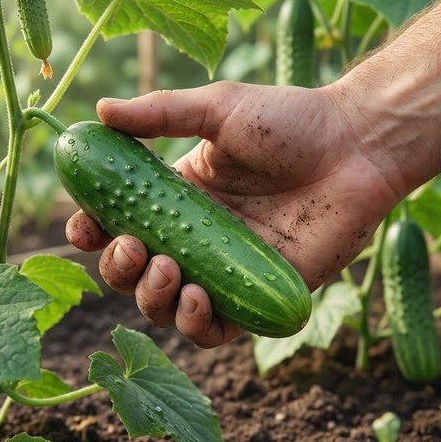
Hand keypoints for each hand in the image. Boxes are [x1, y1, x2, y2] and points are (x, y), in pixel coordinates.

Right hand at [66, 81, 401, 346]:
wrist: (357, 147)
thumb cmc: (292, 122)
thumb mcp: (218, 109)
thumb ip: (158, 113)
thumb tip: (98, 111)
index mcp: (178, 197)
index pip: (120, 222)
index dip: (94, 230)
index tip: (83, 223)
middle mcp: (195, 240)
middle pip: (134, 273)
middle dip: (119, 268)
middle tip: (134, 247)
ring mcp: (225, 273)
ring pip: (166, 306)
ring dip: (151, 298)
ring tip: (166, 269)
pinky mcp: (258, 300)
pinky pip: (215, 332)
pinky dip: (194, 326)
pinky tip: (195, 299)